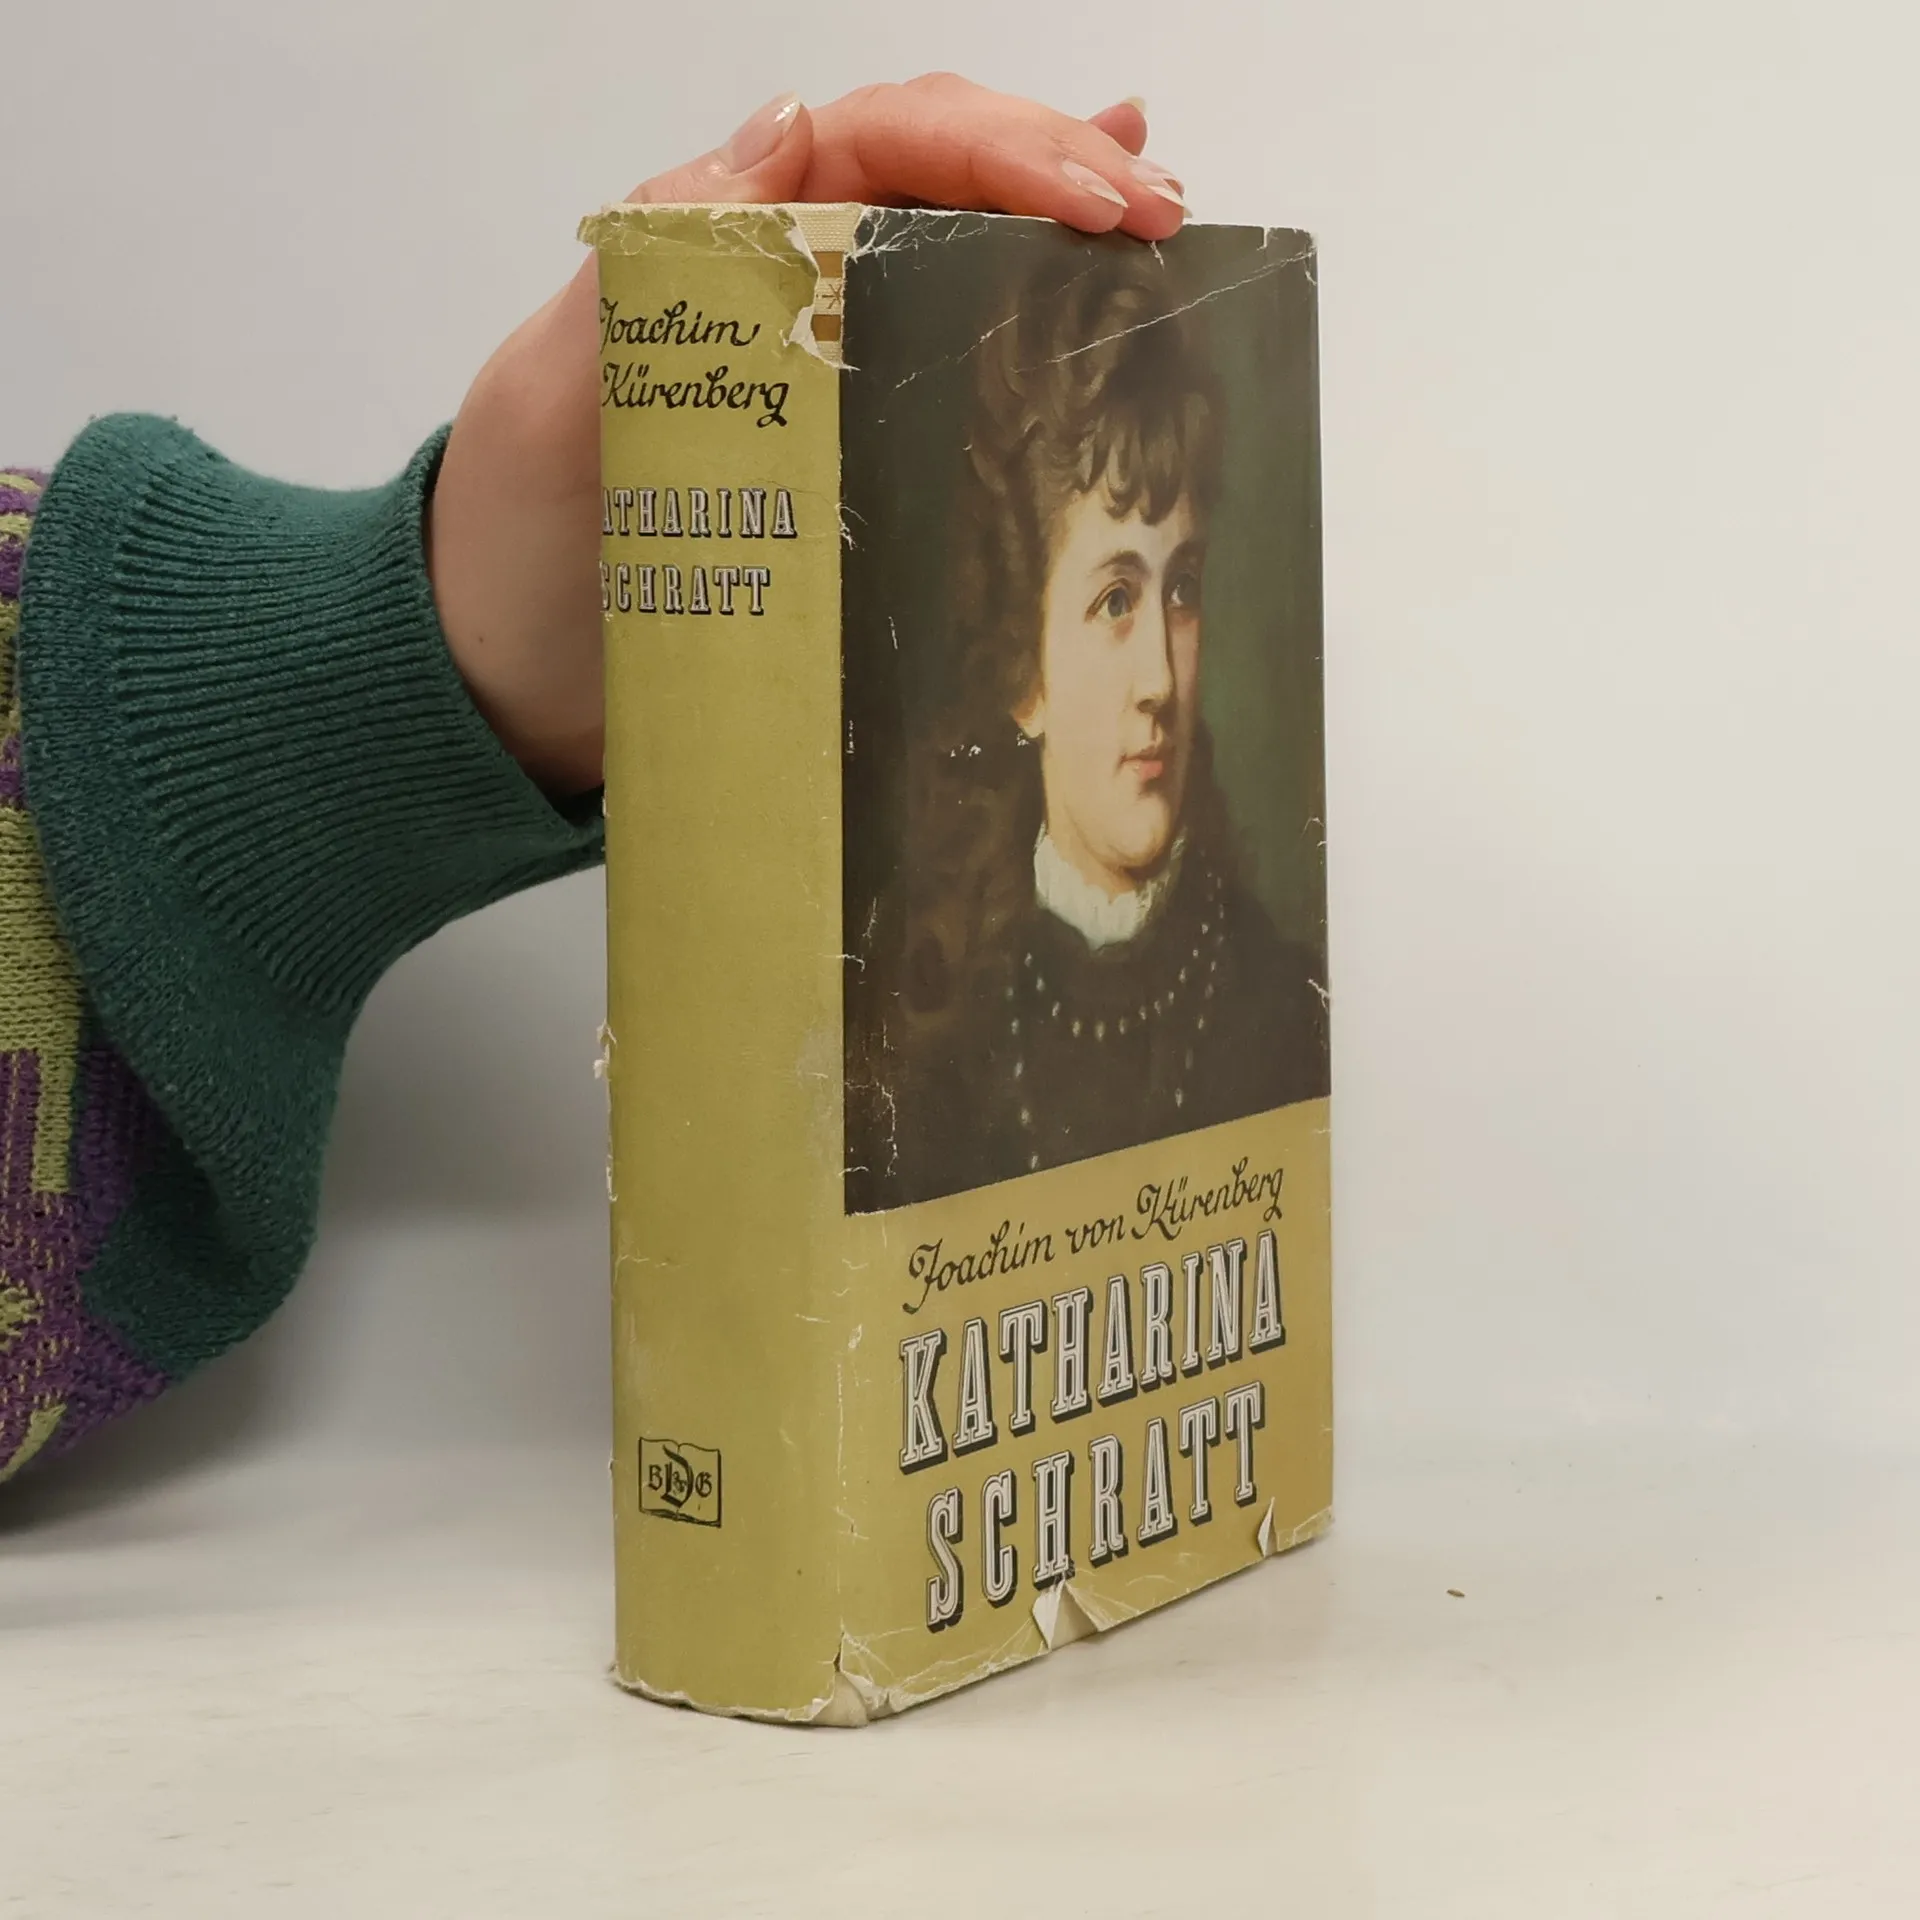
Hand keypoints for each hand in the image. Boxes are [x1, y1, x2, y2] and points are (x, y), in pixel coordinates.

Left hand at [426, 76, 1186, 795]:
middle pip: (939, 176)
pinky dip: (1024, 303)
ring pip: (956, 246)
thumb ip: (655, 264)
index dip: (999, 149)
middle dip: (1057, 169)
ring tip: (1161, 205)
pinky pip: (940, 354)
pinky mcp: (839, 447)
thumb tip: (791, 128)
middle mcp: (777, 282)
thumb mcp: (556, 391)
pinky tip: (1094, 272)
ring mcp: (815, 363)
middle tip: (1160, 208)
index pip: (880, 145)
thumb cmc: (515, 543)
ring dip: (1063, 213)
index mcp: (716, 239)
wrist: (505, 679)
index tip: (1097, 195)